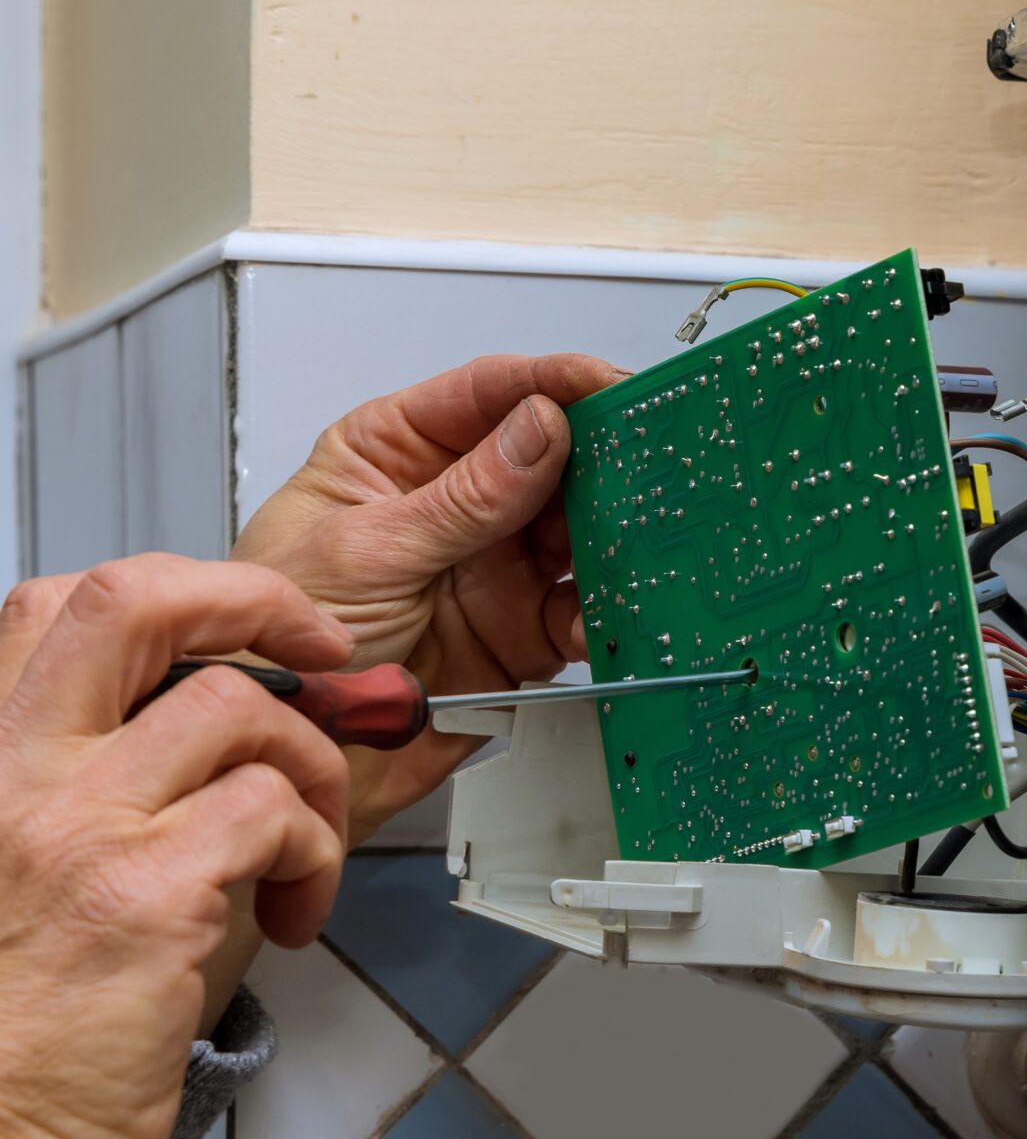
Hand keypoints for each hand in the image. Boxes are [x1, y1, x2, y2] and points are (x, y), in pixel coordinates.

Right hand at [0, 557, 350, 1138]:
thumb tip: (215, 717)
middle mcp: (4, 774)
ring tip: (303, 839)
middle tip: (320, 652)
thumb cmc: (12, 1032)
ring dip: (308, 765)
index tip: (243, 628)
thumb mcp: (21, 868)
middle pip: (134, 604)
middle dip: (256, 601)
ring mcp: (72, 828)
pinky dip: (316, 848)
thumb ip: (86, 784)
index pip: (58, 605)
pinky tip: (293, 906)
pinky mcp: (145, 895)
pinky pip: (275, 811)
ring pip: (240, 710)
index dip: (177, 595)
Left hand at [231, 355, 622, 834]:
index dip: (551, 382)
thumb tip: (539, 429)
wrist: (288, 756)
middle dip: (598, 458)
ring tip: (629, 536)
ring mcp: (492, 567)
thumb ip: (462, 497)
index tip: (605, 383)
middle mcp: (451, 504)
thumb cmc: (273, 647)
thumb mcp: (363, 554)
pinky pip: (581, 609)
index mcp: (395, 456)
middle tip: (641, 460)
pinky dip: (601, 609)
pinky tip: (599, 610)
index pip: (486, 396)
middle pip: (550, 457)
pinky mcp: (520, 632)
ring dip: (608, 534)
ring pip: (577, 531)